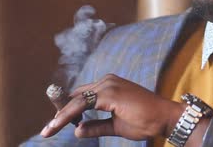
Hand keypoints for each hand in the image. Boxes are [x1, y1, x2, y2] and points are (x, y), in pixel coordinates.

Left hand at [40, 74, 184, 139]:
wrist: (164, 118)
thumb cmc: (145, 121)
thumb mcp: (116, 126)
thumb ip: (97, 126)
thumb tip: (77, 129)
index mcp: (110, 86)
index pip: (82, 95)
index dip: (67, 108)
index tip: (54, 123)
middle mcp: (107, 81)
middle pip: (76, 95)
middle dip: (60, 111)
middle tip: (47, 129)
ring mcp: (108, 85)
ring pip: (76, 100)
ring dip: (61, 115)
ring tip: (48, 130)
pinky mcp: (109, 93)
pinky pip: (81, 105)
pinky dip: (68, 115)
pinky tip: (58, 125)